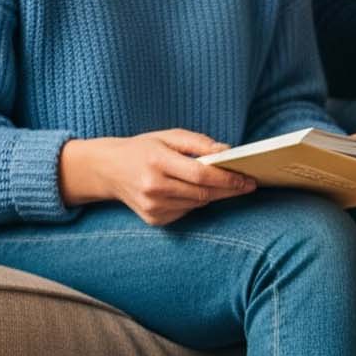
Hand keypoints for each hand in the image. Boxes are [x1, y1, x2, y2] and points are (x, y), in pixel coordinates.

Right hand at [57, 131, 255, 226]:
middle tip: (248, 184)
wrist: (107, 169)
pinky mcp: (154, 219)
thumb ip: (198, 143)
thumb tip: (227, 151)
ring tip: (225, 184)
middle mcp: (154, 187)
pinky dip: (194, 202)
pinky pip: (186, 211)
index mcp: (157, 162)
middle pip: (203, 192)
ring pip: (198, 204)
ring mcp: (153, 206)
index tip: (248, 178)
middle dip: (229, 189)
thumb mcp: (168, 136)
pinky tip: (191, 191)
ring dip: (213, 194)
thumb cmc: (142, 149)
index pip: (201, 174)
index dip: (228, 178)